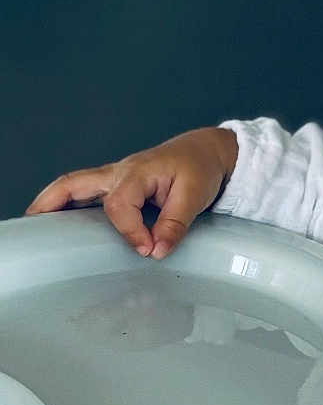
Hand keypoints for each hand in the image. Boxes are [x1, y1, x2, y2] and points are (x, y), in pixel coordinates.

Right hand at [25, 127, 238, 259]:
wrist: (205, 153)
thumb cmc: (199, 169)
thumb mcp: (194, 195)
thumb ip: (175, 224)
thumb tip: (157, 251)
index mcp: (136, 172)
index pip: (119, 205)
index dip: (130, 232)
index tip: (147, 250)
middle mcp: (117, 173)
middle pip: (72, 184)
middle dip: (50, 205)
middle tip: (35, 230)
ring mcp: (112, 178)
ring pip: (71, 186)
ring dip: (51, 204)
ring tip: (36, 230)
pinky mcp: (114, 185)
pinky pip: (83, 193)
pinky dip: (66, 206)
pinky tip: (61, 225)